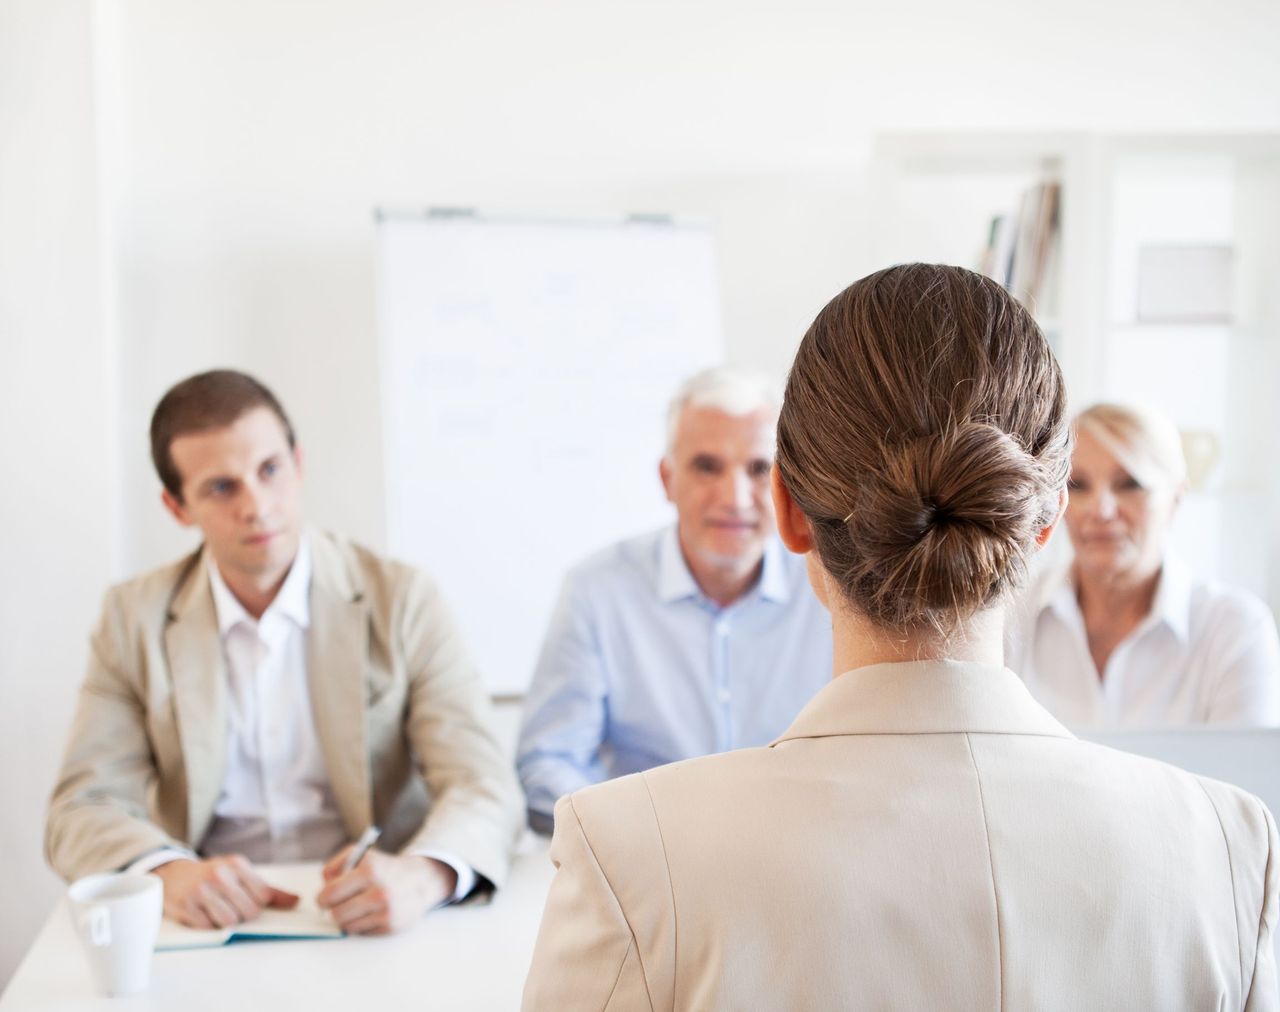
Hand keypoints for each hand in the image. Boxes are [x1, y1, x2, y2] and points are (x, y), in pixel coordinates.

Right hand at [153, 855, 298, 928]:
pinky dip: (208, 925)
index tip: (247, 900)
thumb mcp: (240, 874)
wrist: (172, 874)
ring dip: (225, 921)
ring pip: (230, 921)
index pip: (263, 895)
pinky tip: (202, 913)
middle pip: (249, 911)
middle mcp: (220, 874)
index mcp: (237, 864)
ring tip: (216, 910)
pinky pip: (208, 927)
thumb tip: (296, 902)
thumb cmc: (212, 876)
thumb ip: (268, 890)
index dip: (258, 904)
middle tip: (230, 906)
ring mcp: (202, 890)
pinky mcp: (186, 906)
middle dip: (242, 914)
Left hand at [317, 849, 456, 934]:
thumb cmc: (384, 868)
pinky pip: (361, 932)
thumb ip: (336, 866)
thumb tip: (323, 886)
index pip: (330, 894)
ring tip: (357, 907)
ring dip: (347, 919)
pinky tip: (371, 913)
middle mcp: (380, 890)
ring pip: (347, 926)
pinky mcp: (391, 926)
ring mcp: (387, 910)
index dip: (323, 898)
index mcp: (370, 869)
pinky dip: (361, 924)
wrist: (419, 881)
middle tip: (339, 904)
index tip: (324, 899)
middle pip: (336, 914)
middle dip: (334, 910)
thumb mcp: (361, 855)